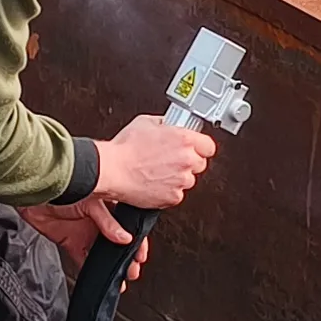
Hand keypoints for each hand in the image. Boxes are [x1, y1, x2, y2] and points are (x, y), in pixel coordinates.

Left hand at [21, 197, 146, 285]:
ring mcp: (85, 232)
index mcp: (109, 205)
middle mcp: (99, 220)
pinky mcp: (71, 242)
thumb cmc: (62, 186)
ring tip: (120, 278)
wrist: (34, 194)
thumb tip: (124, 238)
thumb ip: (108, 222)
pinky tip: (98, 277)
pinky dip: (90, 269)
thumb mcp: (91, 202)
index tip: (140, 255)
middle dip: (126, 257)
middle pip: (117, 243)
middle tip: (132, 270)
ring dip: (111, 265)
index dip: (136, 240)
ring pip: (102, 253)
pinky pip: (83, 259)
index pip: (129, 225)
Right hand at [96, 115, 214, 209]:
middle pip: (200, 164)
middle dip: (188, 162)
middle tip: (170, 160)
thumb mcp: (145, 122)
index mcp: (184, 139)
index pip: (208, 146)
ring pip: (188, 180)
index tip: (195, 148)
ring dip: (177, 177)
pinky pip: (176, 194)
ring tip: (158, 172)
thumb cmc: (124, 148)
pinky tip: (154, 182)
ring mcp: (181, 180)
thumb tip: (168, 124)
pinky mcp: (172, 197)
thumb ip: (164, 123)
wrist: (111, 171)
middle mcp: (186, 160)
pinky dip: (167, 191)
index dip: (200, 147)